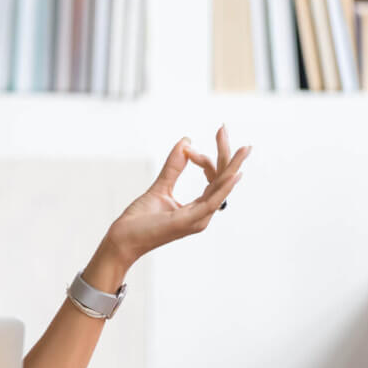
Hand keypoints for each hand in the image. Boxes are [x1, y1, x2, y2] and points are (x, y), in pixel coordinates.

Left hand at [105, 124, 250, 265]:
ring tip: (244, 149)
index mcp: (198, 207)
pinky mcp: (188, 221)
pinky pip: (211, 202)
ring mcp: (198, 219)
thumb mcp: (160, 187)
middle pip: (222, 180)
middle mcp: (203, 214)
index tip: (187, 147)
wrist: (123, 240)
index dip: (203, 158)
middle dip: (226, 154)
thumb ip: (174, 167)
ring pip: (221, 188)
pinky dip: (223, 187)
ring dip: (232, 167)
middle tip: (223, 128)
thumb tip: (186, 142)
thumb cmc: (140, 220)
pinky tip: (232, 174)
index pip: (213, 178)